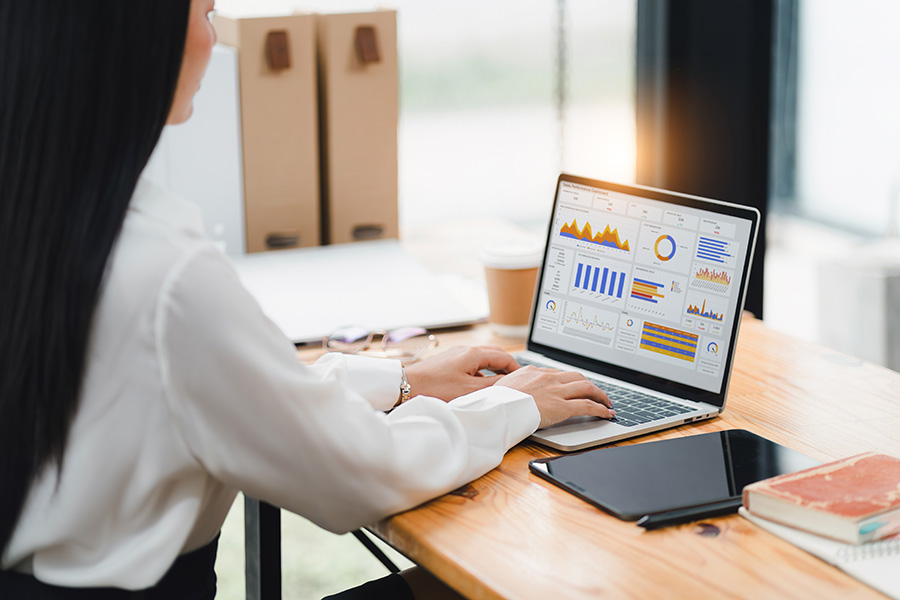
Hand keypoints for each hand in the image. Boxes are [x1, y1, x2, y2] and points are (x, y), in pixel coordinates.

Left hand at [403, 346, 519, 401]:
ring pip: (481, 360)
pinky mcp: (446, 362)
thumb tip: (509, 384)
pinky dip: (478, 373)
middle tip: (514, 380)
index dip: (516, 367)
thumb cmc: (436, 387)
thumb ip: (492, 386)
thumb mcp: (470, 390)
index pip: (503, 356)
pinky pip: (469, 364)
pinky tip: (475, 388)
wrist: (406, 386)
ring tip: (496, 385)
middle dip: (505, 366)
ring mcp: (454, 355)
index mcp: (473, 353)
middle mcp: (465, 350)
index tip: (523, 378)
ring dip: (491, 370)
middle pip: (493, 354)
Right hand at [494, 366, 613, 428]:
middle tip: (595, 392)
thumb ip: (513, 385)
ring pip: (587, 388)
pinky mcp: (562, 407)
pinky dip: (601, 409)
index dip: (570, 381)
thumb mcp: (502, 386)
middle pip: (576, 377)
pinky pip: (588, 406)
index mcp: (533, 372)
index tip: (575, 386)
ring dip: (600, 395)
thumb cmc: (495, 401)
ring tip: (606, 402)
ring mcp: (556, 392)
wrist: (497, 408)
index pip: (558, 374)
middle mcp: (548, 378)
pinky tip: (607, 413)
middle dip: (589, 384)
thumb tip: (511, 389)